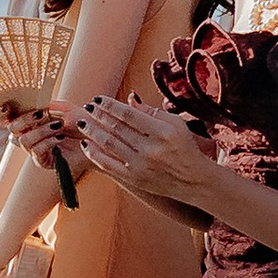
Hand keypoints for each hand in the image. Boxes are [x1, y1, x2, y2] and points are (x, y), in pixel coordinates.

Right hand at [5, 101, 84, 170]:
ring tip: (58, 126)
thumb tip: (32, 104)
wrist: (99, 140)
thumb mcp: (66, 108)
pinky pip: (36, 151)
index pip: (9, 119)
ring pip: (24, 141)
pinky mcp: (44, 162)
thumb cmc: (84, 124)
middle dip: (25, 119)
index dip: (3, 114)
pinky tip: (60, 137)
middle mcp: (31, 136)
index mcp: (32, 122)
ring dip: (41, 130)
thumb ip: (48, 105)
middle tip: (41, 113)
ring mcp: (36, 150)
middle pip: (12, 129)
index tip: (7, 106)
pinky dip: (48, 141)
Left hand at [80, 95, 217, 211]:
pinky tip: (86, 143)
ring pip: (109, 144)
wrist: (193, 179)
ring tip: (83, 122)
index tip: (98, 99)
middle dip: (99, 116)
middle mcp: (151, 149)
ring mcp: (141, 165)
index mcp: (163, 132)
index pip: (129, 115)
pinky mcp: (134, 179)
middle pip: (117, 128)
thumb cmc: (183, 147)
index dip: (110, 106)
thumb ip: (151, 111)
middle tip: (88, 107)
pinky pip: (108, 164)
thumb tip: (129, 98)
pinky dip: (94, 153)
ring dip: (93, 132)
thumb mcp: (176, 124)